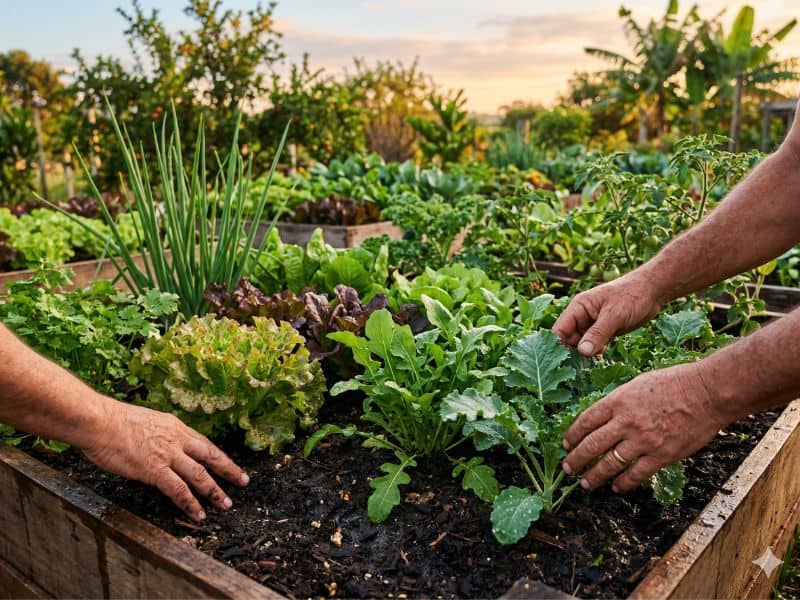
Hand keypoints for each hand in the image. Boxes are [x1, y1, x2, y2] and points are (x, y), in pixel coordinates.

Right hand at [79, 395, 248, 520]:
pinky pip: (179, 489)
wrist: (98, 421)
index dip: (217, 455)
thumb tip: (157, 445)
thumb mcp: (144, 422)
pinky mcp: (155, 470)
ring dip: (215, 491)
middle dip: (229, 469)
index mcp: (174, 426)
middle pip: (211, 456)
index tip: (227, 463)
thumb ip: (156, 434)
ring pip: (200, 474)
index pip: (203, 443)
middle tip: (243, 481)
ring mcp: (168, 455)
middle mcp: (177, 439)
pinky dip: (191, 503)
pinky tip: (199, 513)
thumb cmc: (111, 422)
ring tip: (226, 504)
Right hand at [553, 271, 662, 355]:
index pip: (560, 330)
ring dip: (584, 355)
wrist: (653, 291)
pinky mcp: (604, 332)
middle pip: (568, 339)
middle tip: (577, 370)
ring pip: (581, 344)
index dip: (559, 346)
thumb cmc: (632, 296)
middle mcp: (582, 316)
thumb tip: (582, 352)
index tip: (563, 363)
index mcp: (578, 307)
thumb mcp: (614, 315)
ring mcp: (592, 325)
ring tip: (589, 366)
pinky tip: (601, 359)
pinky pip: (594, 345)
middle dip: (572, 354)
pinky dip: (595, 353)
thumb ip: (597, 333)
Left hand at [560, 363, 726, 492]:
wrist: (707, 392)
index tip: (565, 443)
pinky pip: (636, 475)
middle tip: (567, 468)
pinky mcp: (661, 456)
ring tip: (585, 483)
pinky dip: (623, 484)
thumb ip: (620, 401)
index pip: (586, 420)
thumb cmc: (675, 382)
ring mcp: (643, 441)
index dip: (572, 434)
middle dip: (576, 459)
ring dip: (594, 476)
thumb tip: (605, 417)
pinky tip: (616, 487)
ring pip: (609, 464)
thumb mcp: (638, 384)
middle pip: (592, 445)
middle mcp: (626, 422)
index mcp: (618, 401)